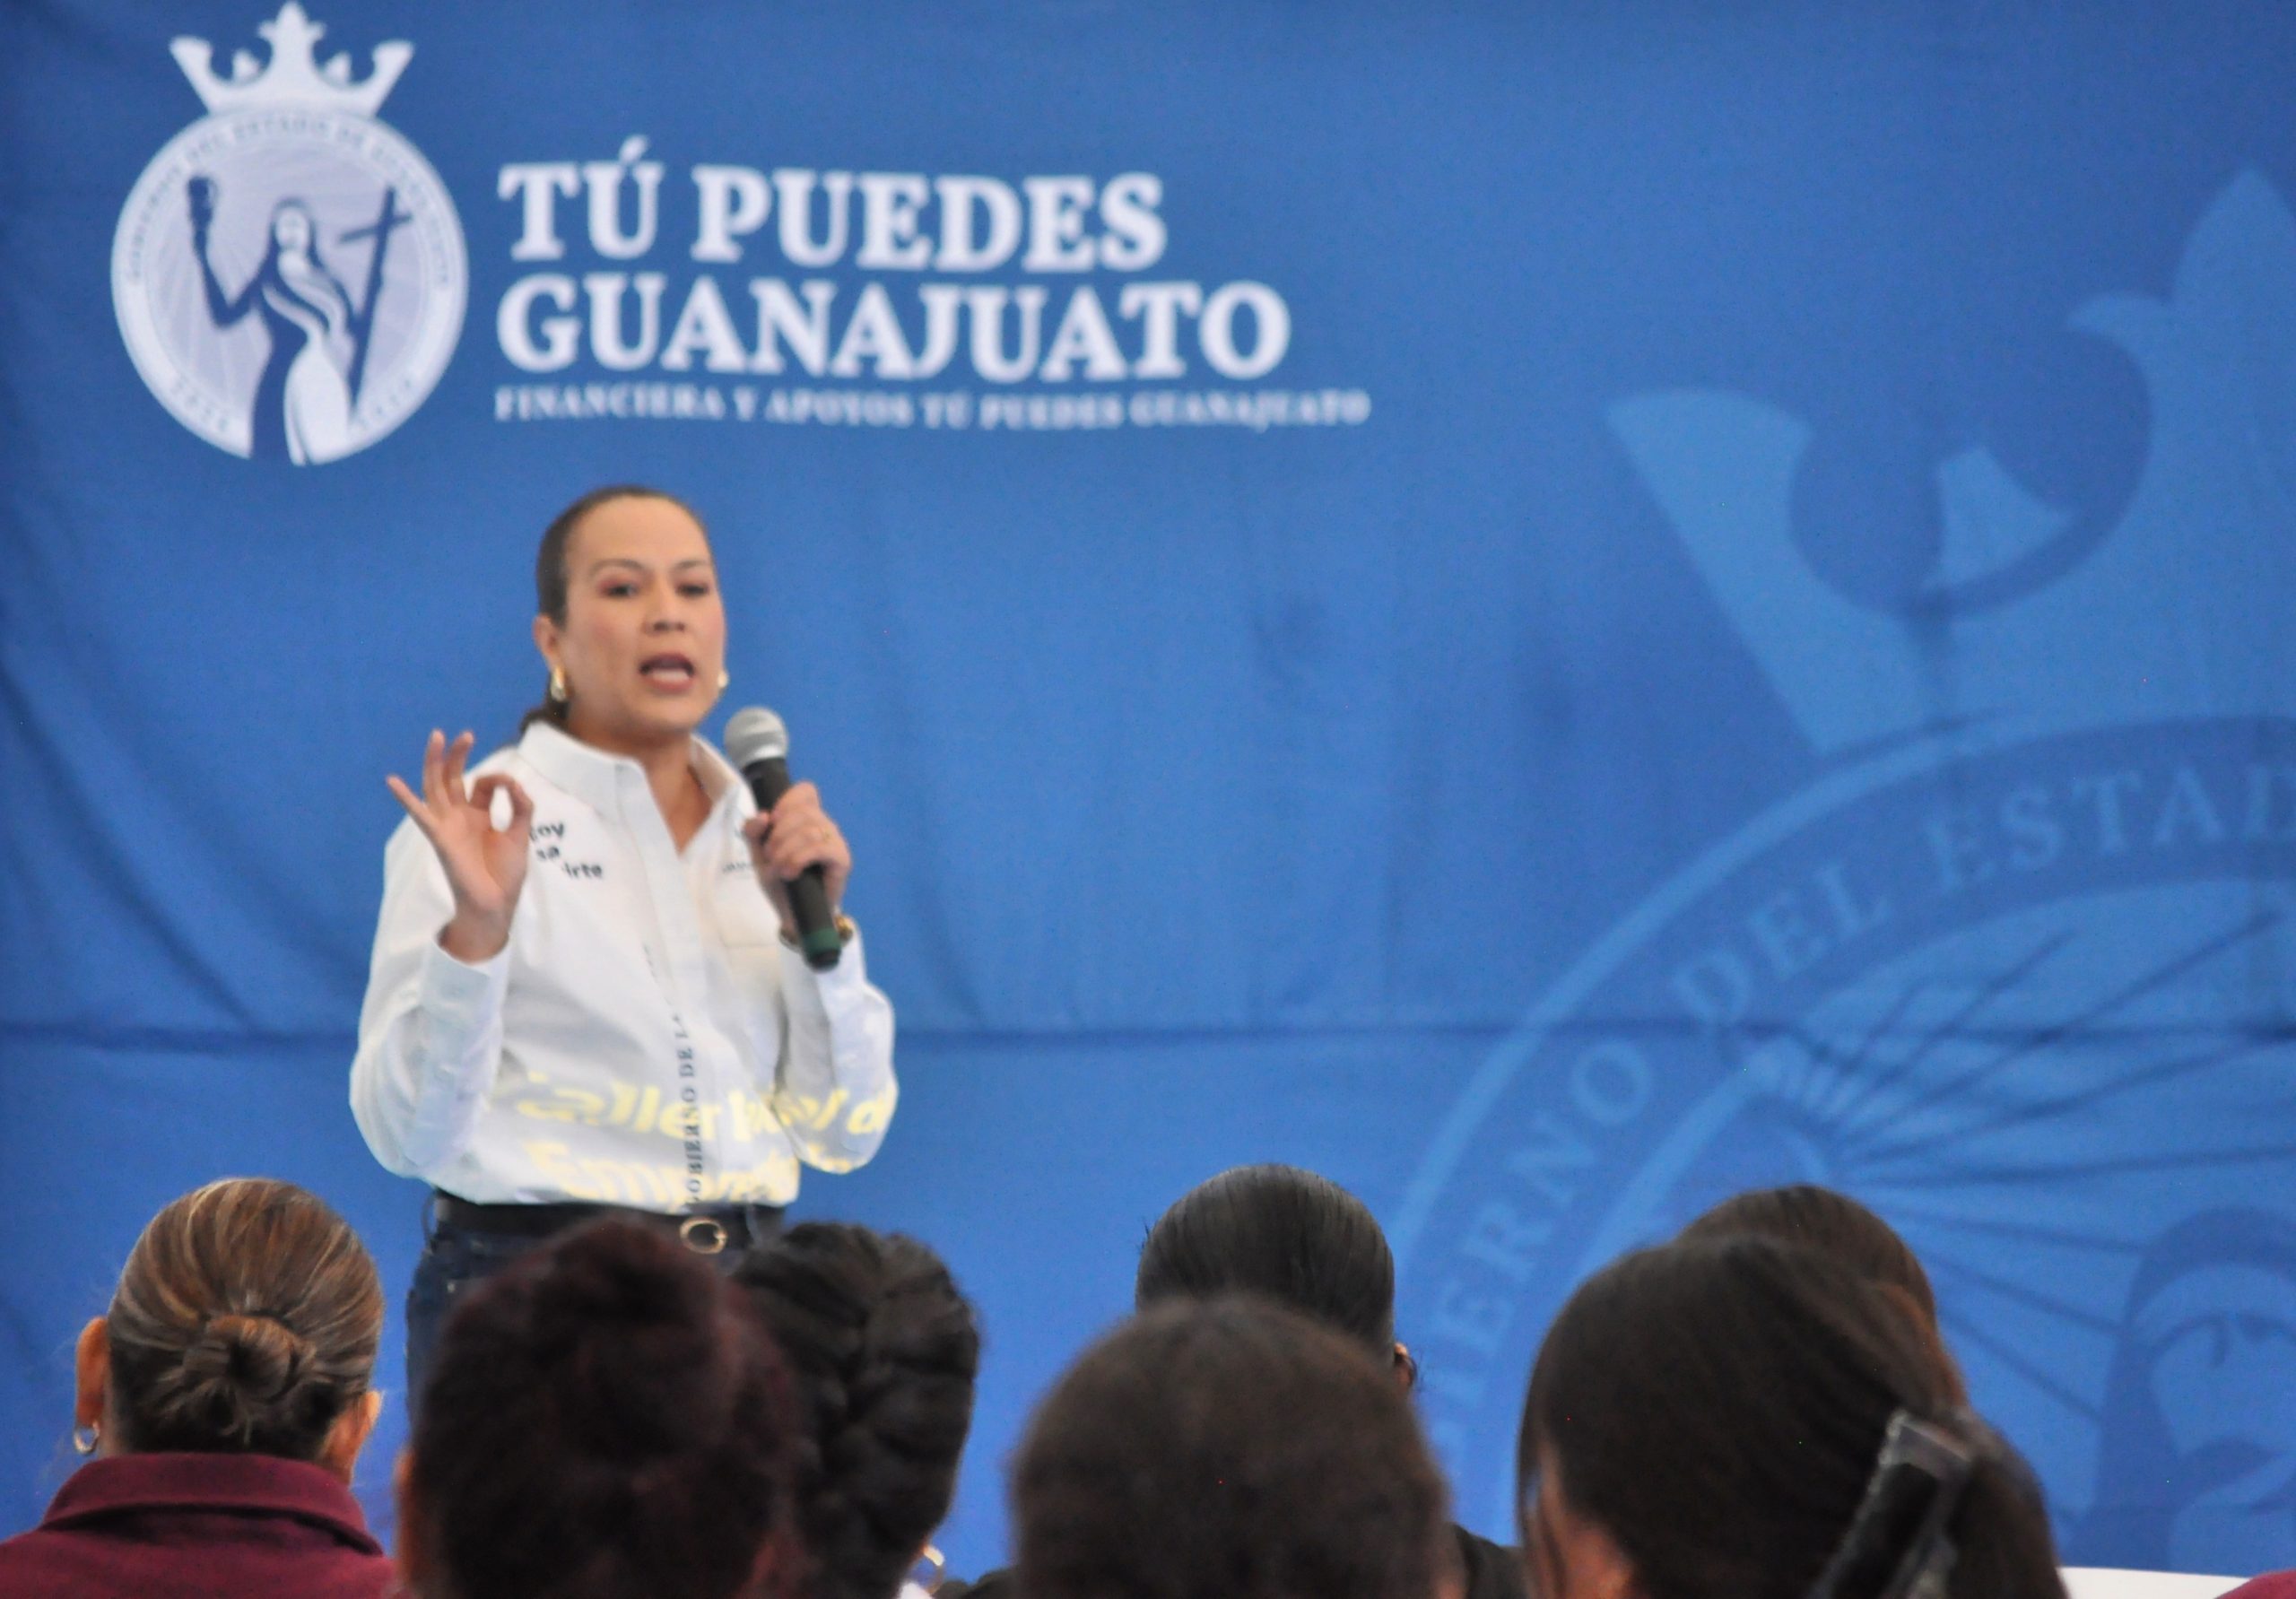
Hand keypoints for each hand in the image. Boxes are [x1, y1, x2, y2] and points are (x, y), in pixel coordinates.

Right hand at [386, 730, 533, 962]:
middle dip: (457, 755)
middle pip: (452, 778)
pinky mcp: (441, 837)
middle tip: (465, 734)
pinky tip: (392, 781)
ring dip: (435, 762)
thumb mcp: (520, 834)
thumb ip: (520, 806)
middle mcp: (460, 817)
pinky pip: (421, 815)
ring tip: (437, 736)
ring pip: (436, 787)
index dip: (498, 779)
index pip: (483, 785)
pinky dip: (406, 798)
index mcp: (479, 815)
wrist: (496, 904)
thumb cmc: (505, 874)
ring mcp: (448, 825)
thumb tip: (513, 782)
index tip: (512, 786)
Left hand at [740, 782, 851, 936]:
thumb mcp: (758, 854)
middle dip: (778, 834)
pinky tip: (791, 872)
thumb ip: (754, 832)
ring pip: (810, 830)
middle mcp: (824, 825)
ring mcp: (835, 841)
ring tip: (779, 869)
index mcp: (806, 818)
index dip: (788, 801)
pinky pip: (822, 848)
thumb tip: (763, 816)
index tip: (773, 821)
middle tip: (770, 857)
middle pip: (802, 811)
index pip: (806, 791)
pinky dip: (800, 858)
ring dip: (786, 851)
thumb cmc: (780, 881)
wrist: (792, 913)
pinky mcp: (842, 859)